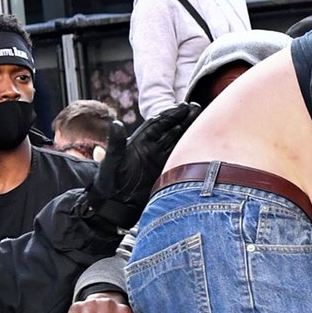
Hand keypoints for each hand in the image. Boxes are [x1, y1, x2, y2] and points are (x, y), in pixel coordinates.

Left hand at [83, 102, 198, 232]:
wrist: (114, 206)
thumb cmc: (108, 183)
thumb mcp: (111, 161)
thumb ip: (115, 143)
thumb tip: (116, 123)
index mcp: (138, 142)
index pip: (157, 124)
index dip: (170, 114)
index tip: (183, 106)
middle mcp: (151, 149)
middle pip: (171, 130)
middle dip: (185, 119)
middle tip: (198, 108)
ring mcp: (159, 161)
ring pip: (178, 143)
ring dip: (190, 132)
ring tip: (203, 121)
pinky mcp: (165, 174)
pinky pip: (180, 161)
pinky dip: (191, 152)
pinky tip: (202, 146)